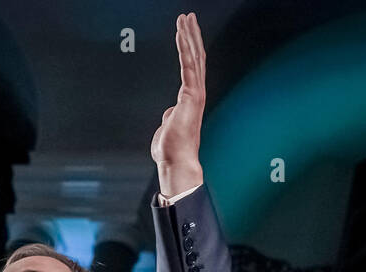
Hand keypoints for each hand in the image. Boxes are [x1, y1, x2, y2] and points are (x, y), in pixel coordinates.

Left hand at [150, 13, 206, 196]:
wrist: (176, 161)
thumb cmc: (172, 149)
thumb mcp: (168, 127)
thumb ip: (170, 115)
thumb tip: (169, 112)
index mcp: (190, 98)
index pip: (191, 67)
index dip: (189, 48)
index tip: (185, 32)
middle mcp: (196, 92)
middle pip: (196, 57)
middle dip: (192, 35)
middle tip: (188, 17)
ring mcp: (195, 93)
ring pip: (193, 57)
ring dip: (189, 36)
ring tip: (186, 18)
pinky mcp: (190, 95)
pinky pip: (187, 66)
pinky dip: (184, 48)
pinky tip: (181, 34)